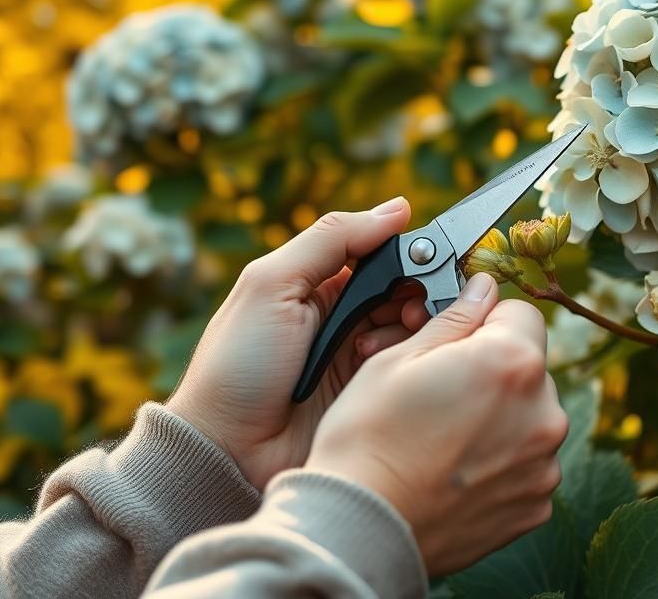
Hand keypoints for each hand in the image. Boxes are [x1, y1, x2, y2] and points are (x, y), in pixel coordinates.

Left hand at [167, 197, 430, 489]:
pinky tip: (385, 363)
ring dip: (413, 324)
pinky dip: (406, 358)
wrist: (226, 449)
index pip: (380, 253)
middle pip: (403, 290)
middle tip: (415, 304)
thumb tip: (397, 207)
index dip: (408, 253)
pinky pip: (406, 366)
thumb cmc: (238, 363)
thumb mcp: (272, 284)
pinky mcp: (369, 394)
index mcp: (316, 283)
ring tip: (402, 332)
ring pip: (411, 327)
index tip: (430, 258)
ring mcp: (356, 357)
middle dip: (418, 291)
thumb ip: (331, 239)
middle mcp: (341, 316)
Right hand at [306, 273, 568, 574]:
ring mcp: (544, 465)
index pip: (522, 314)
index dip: (485, 320)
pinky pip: (526, 466)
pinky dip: (500, 465)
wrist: (361, 527)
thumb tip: (483, 288)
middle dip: (492, 373)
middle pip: (528, 370)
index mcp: (512, 363)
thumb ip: (455, 318)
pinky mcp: (536, 506)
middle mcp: (544, 412)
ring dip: (499, 420)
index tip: (456, 341)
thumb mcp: (398, 359)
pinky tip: (454, 472)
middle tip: (438, 394)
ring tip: (442, 440)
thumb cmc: (368, 438)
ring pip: (528, 419)